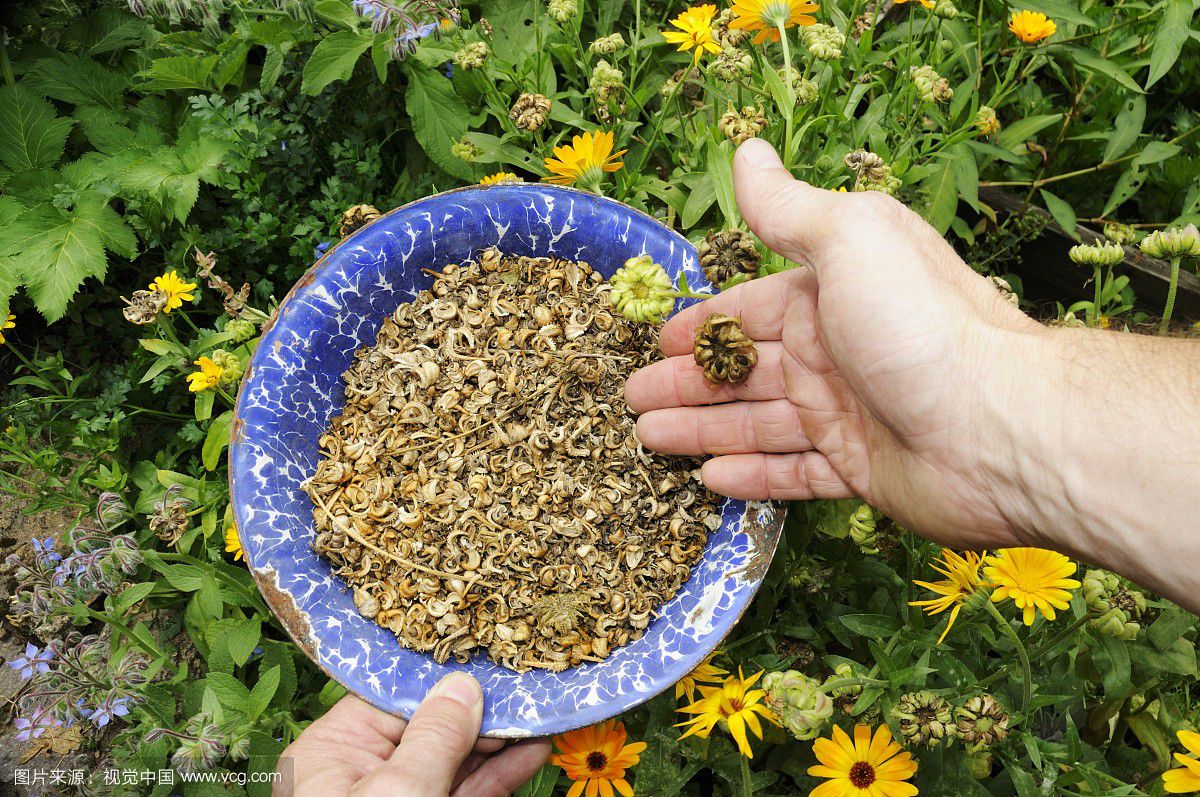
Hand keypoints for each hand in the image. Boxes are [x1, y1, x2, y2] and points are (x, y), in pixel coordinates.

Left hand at [276, 673, 549, 796]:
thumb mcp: (398, 793)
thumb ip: (434, 738)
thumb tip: (462, 687)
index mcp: (333, 754)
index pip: (393, 700)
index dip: (443, 683)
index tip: (489, 664)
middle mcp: (363, 776)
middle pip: (428, 727)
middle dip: (479, 710)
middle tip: (526, 687)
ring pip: (454, 762)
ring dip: (498, 741)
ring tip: (539, 713)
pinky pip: (467, 792)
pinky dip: (499, 776)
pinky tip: (530, 753)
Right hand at [626, 138, 1050, 550]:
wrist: (1003, 428)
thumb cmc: (920, 326)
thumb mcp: (851, 241)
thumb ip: (790, 207)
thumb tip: (746, 151)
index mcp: (831, 295)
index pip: (750, 308)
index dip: (702, 323)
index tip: (656, 339)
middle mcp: (837, 352)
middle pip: (745, 368)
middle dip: (687, 381)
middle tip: (632, 399)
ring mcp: (849, 414)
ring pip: (759, 423)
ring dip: (703, 429)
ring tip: (649, 439)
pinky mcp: (863, 470)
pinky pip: (793, 473)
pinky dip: (752, 476)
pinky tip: (709, 479)